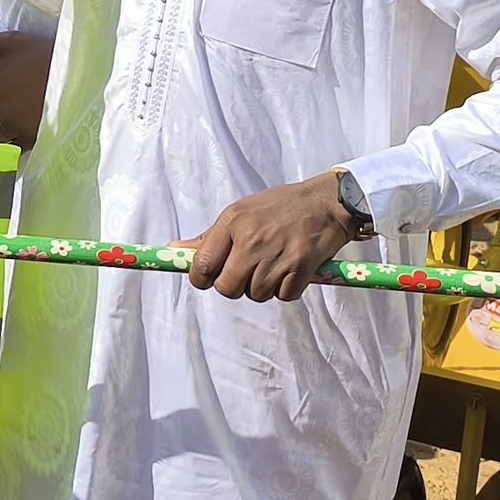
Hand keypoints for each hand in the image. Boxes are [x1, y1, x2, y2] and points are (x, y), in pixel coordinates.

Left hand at [0, 30, 53, 147]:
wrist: (77, 77)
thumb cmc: (44, 58)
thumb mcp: (14, 42)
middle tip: (14, 97)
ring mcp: (13, 129)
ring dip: (6, 125)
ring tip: (23, 111)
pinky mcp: (30, 141)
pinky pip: (15, 145)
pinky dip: (19, 137)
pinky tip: (30, 123)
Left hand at [177, 172, 356, 302]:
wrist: (325, 203)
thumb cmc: (278, 207)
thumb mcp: (239, 212)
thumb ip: (208, 238)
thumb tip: (174, 251)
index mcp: (232, 223)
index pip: (202, 265)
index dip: (201, 278)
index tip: (208, 278)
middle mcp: (252, 241)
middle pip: (227, 288)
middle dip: (233, 286)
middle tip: (245, 272)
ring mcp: (276, 256)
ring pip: (255, 294)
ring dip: (262, 287)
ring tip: (272, 264)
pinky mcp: (301, 270)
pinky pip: (283, 296)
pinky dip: (286, 289)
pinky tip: (290, 268)